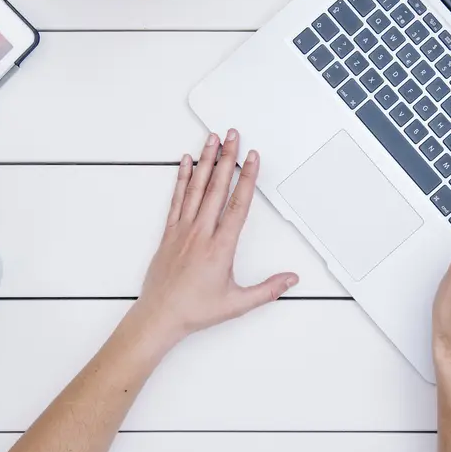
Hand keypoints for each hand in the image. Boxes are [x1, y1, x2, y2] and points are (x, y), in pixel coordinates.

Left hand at [131, 130, 298, 348]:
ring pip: (196, 188)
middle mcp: (201, 233)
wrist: (159, 316)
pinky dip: (182, 178)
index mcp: (220, 247)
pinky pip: (177, 199)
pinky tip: (186, 162)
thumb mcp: (237, 303)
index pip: (238, 205)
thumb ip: (267, 290)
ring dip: (205, 161)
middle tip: (233, 135)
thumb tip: (290, 279)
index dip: (247, 178)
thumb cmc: (194, 310)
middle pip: (217, 188)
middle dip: (227, 158)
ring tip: (211, 139)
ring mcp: (183, 230)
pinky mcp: (169, 232)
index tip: (252, 158)